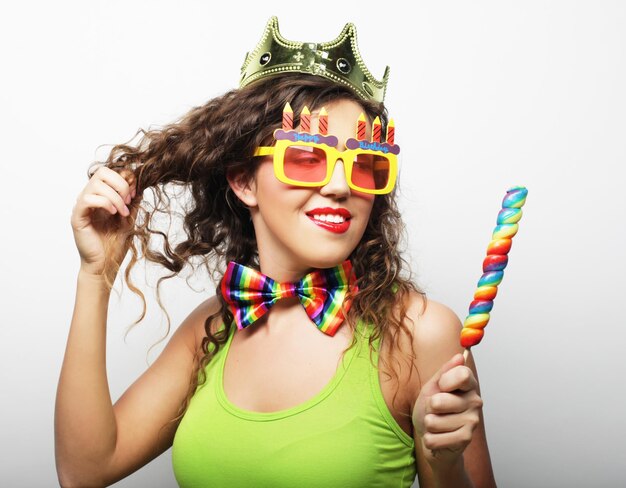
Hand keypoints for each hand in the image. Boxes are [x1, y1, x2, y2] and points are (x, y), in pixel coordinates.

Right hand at [70, 166, 138, 275]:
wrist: (105, 264)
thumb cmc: (115, 244)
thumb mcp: (130, 218)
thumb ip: (133, 200)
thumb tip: (139, 181)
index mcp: (101, 196)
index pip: (109, 172)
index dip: (125, 179)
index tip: (135, 194)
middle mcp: (90, 197)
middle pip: (102, 172)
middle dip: (120, 184)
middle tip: (128, 201)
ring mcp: (82, 206)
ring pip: (95, 184)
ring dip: (114, 196)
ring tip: (122, 212)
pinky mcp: (77, 217)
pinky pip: (87, 199)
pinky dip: (104, 203)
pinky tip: (113, 214)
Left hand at [412, 353, 483, 469]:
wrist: (431, 436)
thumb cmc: (432, 409)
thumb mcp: (432, 386)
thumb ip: (444, 372)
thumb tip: (459, 356)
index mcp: (468, 385)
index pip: (462, 374)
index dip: (445, 381)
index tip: (441, 387)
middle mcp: (475, 402)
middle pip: (438, 401)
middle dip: (428, 408)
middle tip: (435, 410)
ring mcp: (472, 421)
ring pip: (433, 421)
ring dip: (428, 424)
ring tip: (436, 425)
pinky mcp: (465, 439)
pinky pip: (434, 438)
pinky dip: (429, 439)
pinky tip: (438, 437)